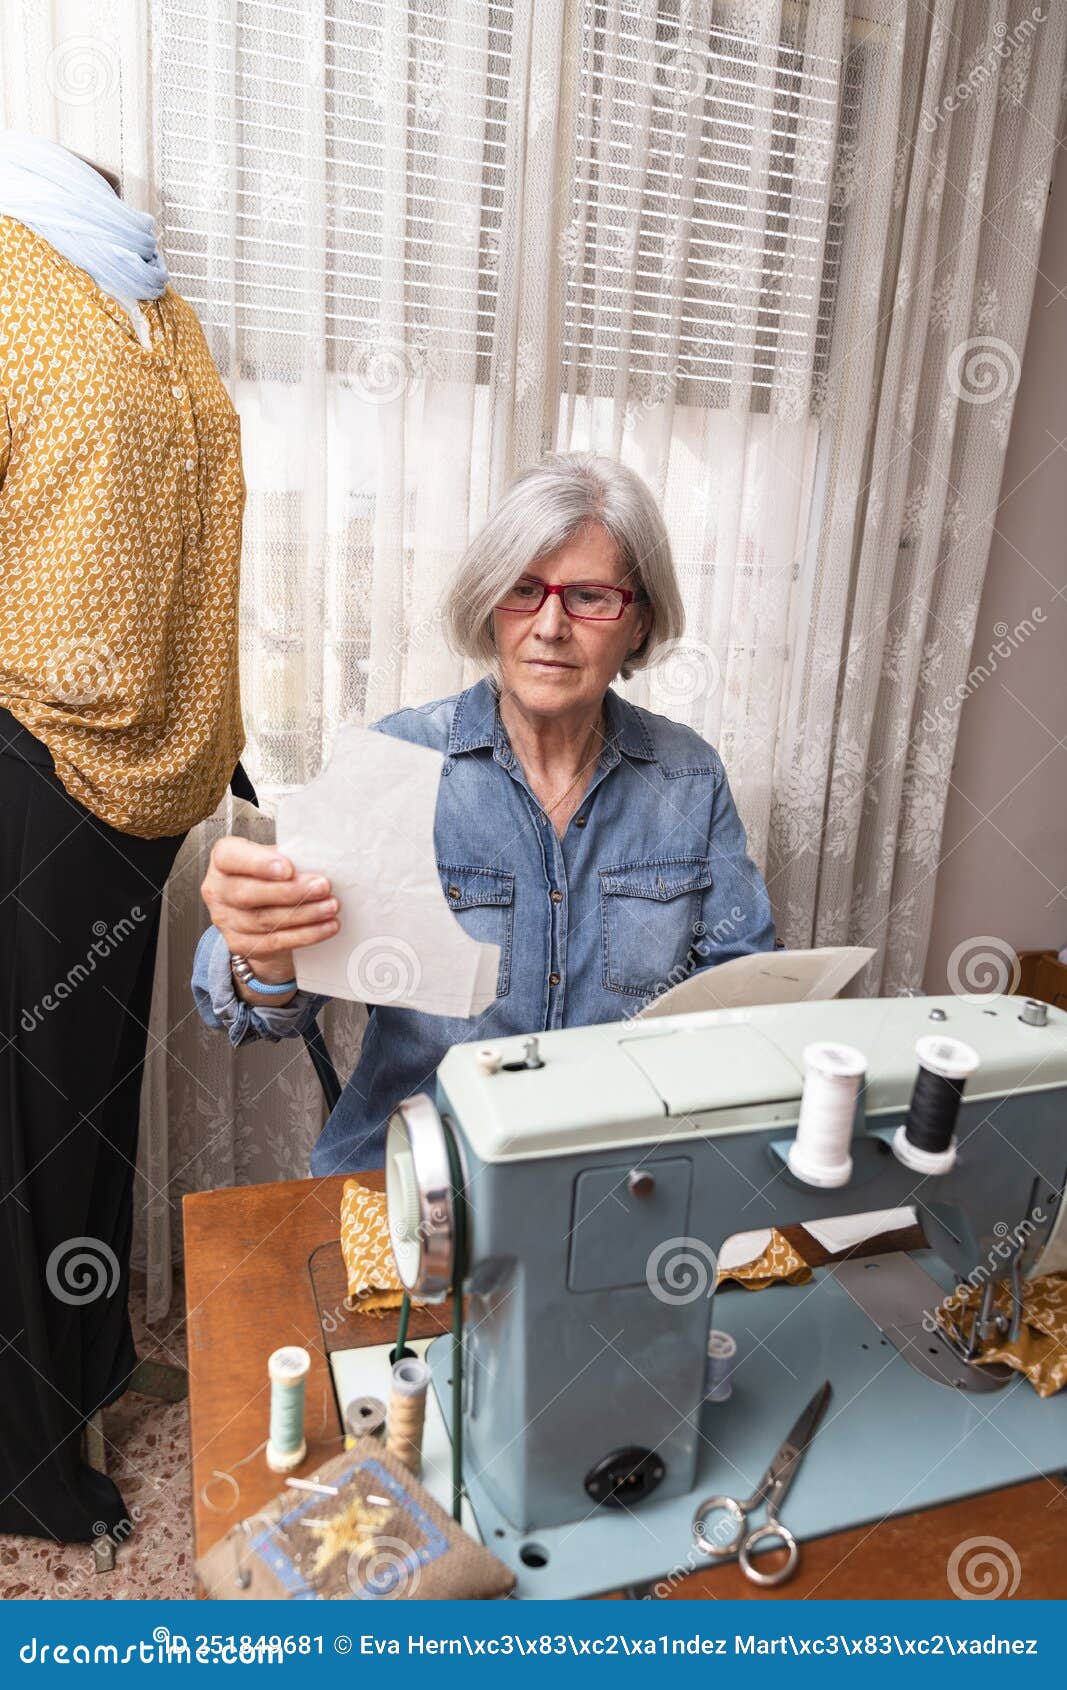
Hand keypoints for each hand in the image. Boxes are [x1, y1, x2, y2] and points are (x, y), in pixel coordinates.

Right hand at [201, 837, 338, 987]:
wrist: (262, 914)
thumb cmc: (271, 877)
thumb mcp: (276, 859)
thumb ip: (289, 857)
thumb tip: (319, 860)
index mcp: (223, 860)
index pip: (230, 858)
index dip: (258, 863)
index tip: (288, 868)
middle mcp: (217, 890)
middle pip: (247, 893)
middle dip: (290, 891)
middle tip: (322, 887)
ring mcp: (225, 920)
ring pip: (264, 920)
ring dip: (304, 914)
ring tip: (331, 907)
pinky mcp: (239, 945)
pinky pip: (274, 942)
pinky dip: (304, 935)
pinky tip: (326, 927)